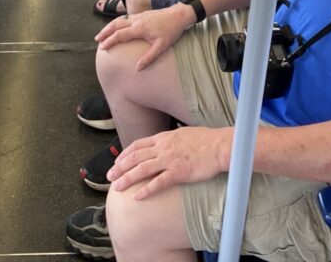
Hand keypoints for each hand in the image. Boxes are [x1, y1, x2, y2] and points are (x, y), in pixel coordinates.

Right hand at [95, 6, 193, 69]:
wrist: (178, 15)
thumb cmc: (171, 31)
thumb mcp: (162, 46)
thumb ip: (149, 57)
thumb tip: (137, 68)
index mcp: (139, 28)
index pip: (119, 35)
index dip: (110, 41)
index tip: (102, 47)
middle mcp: (136, 20)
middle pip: (115, 25)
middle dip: (105, 32)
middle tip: (97, 39)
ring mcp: (138, 16)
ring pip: (120, 20)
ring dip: (110, 26)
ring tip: (103, 33)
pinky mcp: (142, 15)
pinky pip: (126, 18)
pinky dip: (118, 23)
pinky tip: (118, 28)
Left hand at [108, 127, 230, 198]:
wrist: (220, 146)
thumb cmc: (206, 140)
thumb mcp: (184, 134)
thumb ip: (171, 139)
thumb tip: (164, 143)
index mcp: (164, 137)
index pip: (138, 145)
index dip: (125, 154)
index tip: (116, 162)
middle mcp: (163, 147)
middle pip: (135, 157)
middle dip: (120, 167)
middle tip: (109, 176)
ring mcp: (170, 160)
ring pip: (142, 169)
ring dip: (127, 178)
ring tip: (117, 187)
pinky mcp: (179, 173)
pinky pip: (158, 183)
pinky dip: (146, 190)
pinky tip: (137, 197)